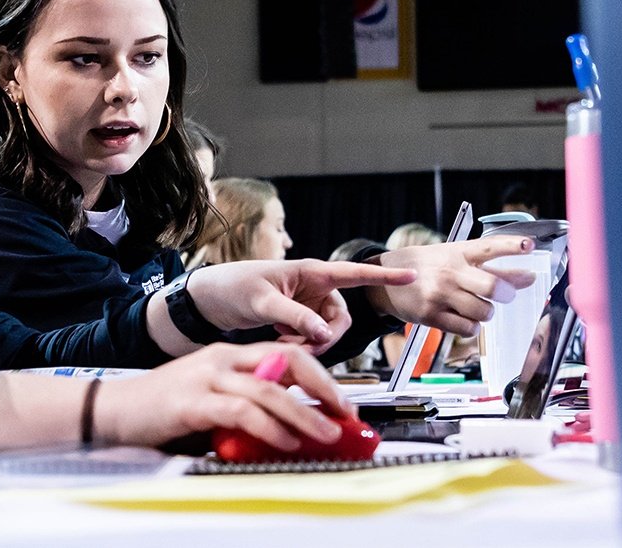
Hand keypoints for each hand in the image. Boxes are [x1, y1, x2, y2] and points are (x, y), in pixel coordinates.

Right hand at [93, 343, 352, 451]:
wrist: (113, 408)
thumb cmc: (162, 408)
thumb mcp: (211, 400)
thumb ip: (245, 406)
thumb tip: (289, 429)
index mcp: (229, 355)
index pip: (286, 354)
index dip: (321, 376)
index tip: (343, 403)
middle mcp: (222, 359)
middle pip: (285, 361)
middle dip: (323, 387)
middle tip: (345, 414)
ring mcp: (206, 377)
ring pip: (268, 387)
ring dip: (303, 413)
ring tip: (326, 433)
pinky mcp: (192, 401)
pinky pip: (240, 410)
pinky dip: (268, 426)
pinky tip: (284, 441)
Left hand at [185, 259, 417, 353]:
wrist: (210, 299)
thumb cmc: (233, 287)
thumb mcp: (262, 300)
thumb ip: (295, 316)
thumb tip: (324, 334)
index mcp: (310, 272)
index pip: (354, 273)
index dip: (383, 277)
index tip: (411, 275)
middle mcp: (313, 288)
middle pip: (341, 318)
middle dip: (327, 337)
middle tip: (300, 349)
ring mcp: (307, 306)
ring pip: (327, 333)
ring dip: (311, 346)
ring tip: (282, 346)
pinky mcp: (297, 321)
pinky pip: (313, 340)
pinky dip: (301, 347)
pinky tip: (279, 345)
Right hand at [367, 236, 536, 335]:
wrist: (385, 281)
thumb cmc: (426, 267)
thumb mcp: (454, 258)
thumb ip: (491, 268)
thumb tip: (527, 278)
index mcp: (457, 252)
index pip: (489, 246)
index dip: (512, 245)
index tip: (530, 245)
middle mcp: (449, 271)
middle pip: (492, 286)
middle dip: (507, 294)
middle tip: (505, 295)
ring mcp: (439, 294)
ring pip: (484, 312)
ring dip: (485, 312)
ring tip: (473, 306)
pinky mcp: (431, 315)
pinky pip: (467, 329)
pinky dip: (471, 327)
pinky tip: (461, 317)